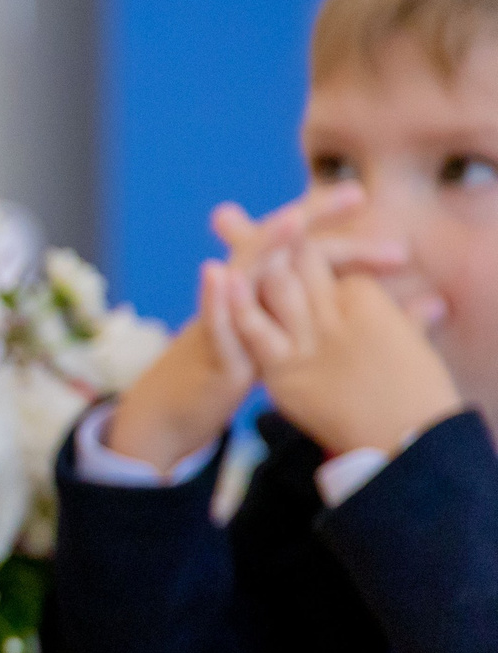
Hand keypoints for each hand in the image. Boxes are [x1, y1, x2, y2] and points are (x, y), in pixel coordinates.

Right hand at [103, 185, 415, 471]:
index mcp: (272, 293)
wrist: (175, 409)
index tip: (392, 233)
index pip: (313, 254)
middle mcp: (245, 295)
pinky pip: (210, 322)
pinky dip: (213, 298)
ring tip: (292, 220)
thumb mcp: (288, 341)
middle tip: (358, 194)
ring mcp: (224, 318)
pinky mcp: (209, 350)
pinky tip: (214, 272)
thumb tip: (413, 304)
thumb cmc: (233, 374)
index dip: (350, 239)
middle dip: (315, 219)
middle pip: (282, 247)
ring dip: (266, 243)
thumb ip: (334, 317)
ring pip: (244, 273)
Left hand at [235, 241, 462, 456]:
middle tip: (226, 216)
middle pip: (299, 264)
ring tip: (223, 229)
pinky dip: (235, 303)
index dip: (304, 244)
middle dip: (268, 238)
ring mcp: (310, 342)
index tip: (282, 227)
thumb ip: (409, 320)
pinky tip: (220, 276)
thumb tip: (432, 305)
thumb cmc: (410, 392)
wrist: (403, 436)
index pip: (328, 261)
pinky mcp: (285, 371)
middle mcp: (338, 315)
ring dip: (252, 259)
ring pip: (277, 287)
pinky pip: (254, 331)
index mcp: (365, 303)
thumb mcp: (406, 346)